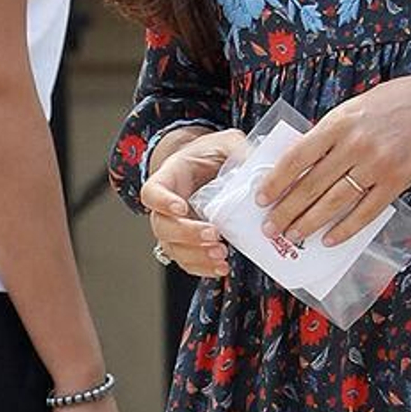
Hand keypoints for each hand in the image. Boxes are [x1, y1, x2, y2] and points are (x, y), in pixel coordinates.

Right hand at [140, 128, 249, 277]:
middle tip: (213, 234)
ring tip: (221, 255)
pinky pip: (187, 261)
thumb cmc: (211, 154)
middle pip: (162, 226)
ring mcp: (174, 227)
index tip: (181, 207)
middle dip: (187, 234)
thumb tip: (258, 168)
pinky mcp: (187, 243)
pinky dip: (202, 268)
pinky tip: (221, 267)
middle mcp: (165, 207)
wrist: (209, 168)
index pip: (152, 192)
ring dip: (196, 256)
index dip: (162, 202)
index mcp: (168, 178)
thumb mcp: (225, 143)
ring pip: (173, 248)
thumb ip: (237, 150)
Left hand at [257, 75, 410, 245]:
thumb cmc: (392, 104)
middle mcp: (355, 144)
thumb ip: (328, 135)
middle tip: (270, 228)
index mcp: (338, 123)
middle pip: (311, 185)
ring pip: (334, 202)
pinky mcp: (397, 181)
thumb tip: (298, 166)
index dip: (276, 181)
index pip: (297, 157)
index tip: (261, 198)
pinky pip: (365, 212)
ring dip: (310, 223)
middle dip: (287, 210)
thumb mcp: (353, 109)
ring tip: (293, 236)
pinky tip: (329, 239)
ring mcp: (377, 164)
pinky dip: (345, 228)